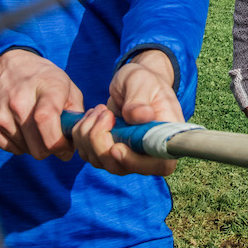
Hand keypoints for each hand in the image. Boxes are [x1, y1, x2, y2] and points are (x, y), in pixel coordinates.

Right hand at [0, 49, 82, 159]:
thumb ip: (75, 113)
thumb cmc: (40, 78)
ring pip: (24, 150)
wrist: (1, 64)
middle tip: (52, 138)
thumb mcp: (65, 85)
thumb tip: (72, 144)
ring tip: (33, 125)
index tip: (65, 147)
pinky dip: (17, 143)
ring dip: (32, 144)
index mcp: (44, 87)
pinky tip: (19, 127)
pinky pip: (8, 148)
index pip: (46, 120)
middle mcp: (18, 100)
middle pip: (37, 146)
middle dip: (49, 149)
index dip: (59, 142)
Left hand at [71, 50, 182, 175]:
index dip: (136, 163)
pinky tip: (92, 116)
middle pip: (121, 167)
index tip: (116, 147)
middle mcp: (148, 152)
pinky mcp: (109, 152)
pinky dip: (82, 135)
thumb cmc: (145, 81)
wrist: (134, 84)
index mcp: (165, 137)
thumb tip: (141, 116)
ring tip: (98, 109)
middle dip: (101, 143)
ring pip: (101, 162)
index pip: (160, 165)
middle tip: (103, 113)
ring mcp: (127, 155)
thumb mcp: (143, 82)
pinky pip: (89, 154)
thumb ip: (139, 99)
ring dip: (89, 135)